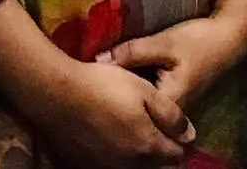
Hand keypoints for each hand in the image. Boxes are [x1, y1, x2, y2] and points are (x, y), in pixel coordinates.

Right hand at [38, 59, 194, 167]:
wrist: (56, 93)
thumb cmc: (104, 85)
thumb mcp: (145, 91)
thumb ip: (171, 115)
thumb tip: (190, 135)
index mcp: (147, 145)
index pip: (176, 156)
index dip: (184, 145)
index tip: (185, 135)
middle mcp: (129, 164)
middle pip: (156, 166)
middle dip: (165, 154)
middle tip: (165, 136)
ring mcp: (106, 166)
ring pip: (134, 168)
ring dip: (143, 157)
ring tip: (141, 137)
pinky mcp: (86, 164)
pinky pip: (112, 166)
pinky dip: (120, 158)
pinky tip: (116, 141)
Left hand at [99, 13, 246, 113]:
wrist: (229, 38)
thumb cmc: (199, 41)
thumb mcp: (164, 43)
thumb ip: (132, 52)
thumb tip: (98, 59)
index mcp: (167, 103)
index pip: (129, 104)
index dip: (110, 89)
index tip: (94, 75)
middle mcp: (169, 111)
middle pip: (134, 105)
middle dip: (116, 88)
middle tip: (96, 71)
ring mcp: (172, 104)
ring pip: (141, 100)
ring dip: (127, 85)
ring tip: (107, 69)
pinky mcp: (173, 95)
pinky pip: (148, 93)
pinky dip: (137, 82)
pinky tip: (127, 69)